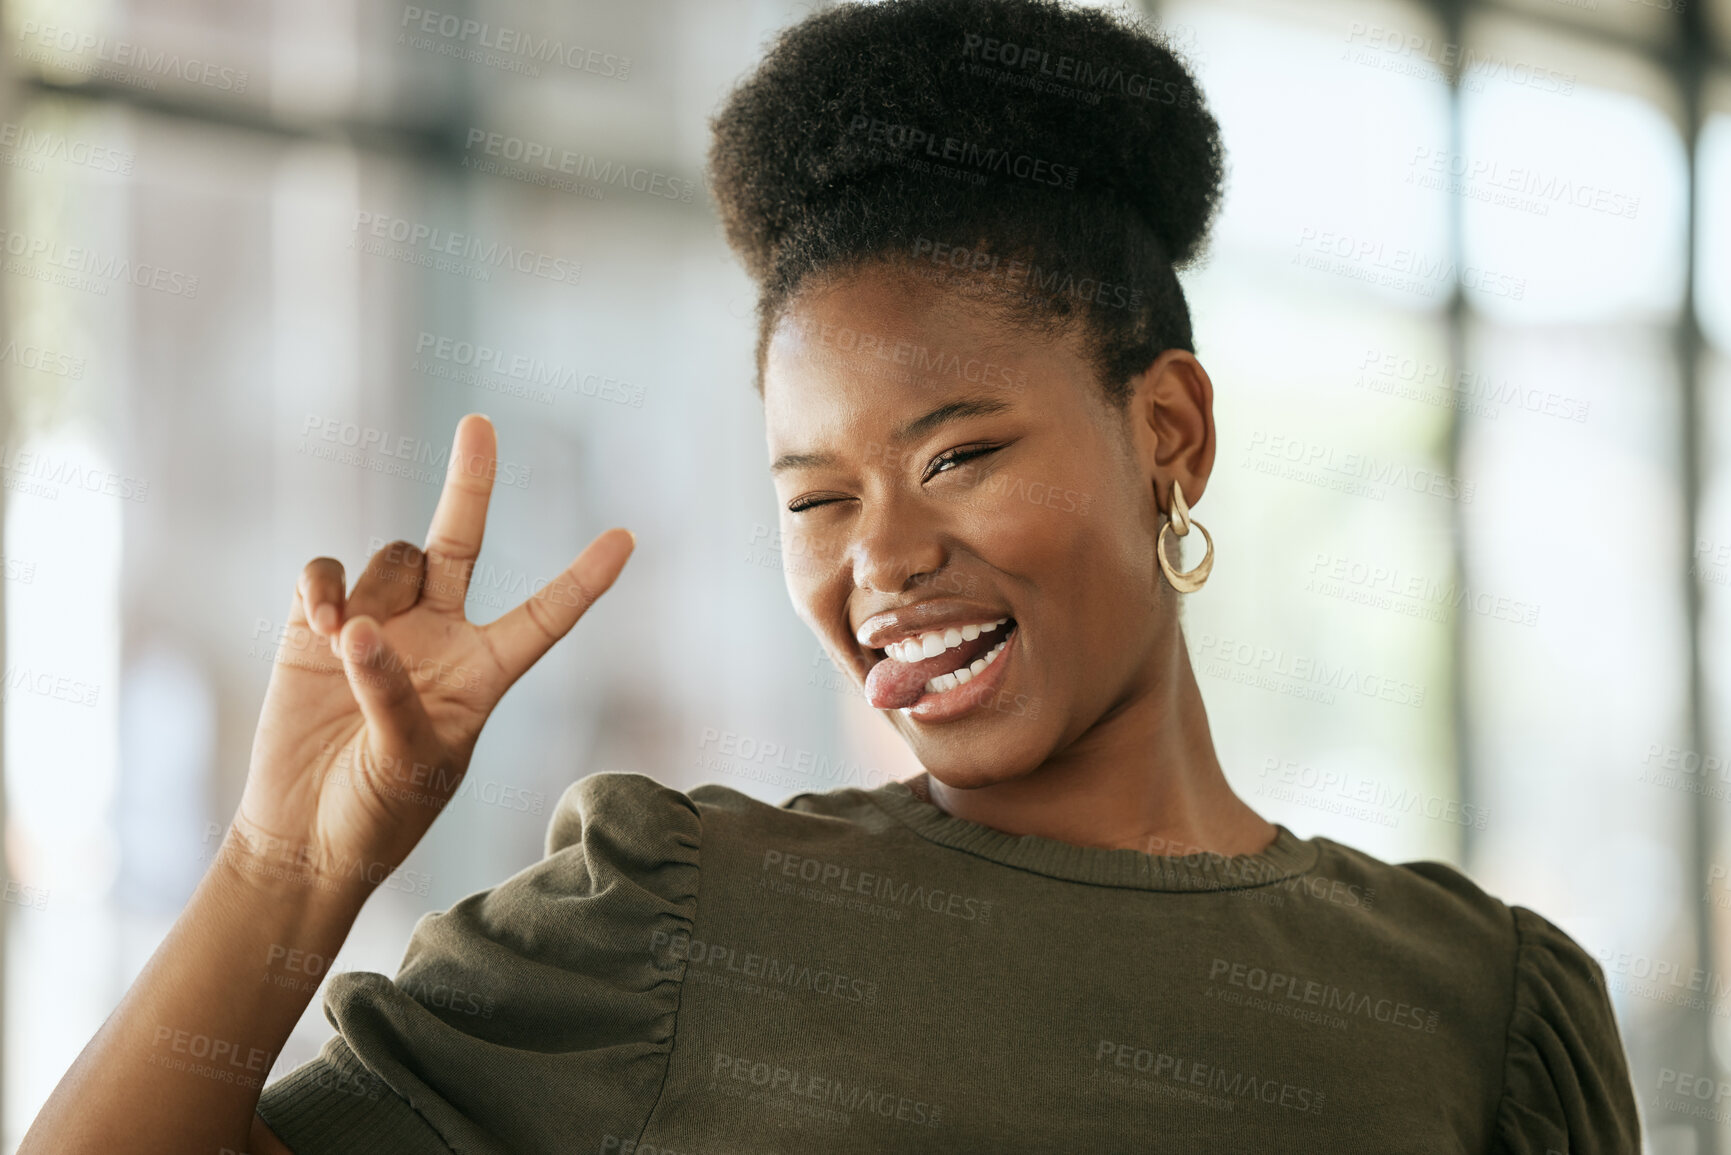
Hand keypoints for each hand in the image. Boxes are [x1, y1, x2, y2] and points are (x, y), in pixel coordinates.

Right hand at [225, 414, 632, 903]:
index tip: (627, 540)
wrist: (303, 837)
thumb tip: (360, 631)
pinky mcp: (318, 629)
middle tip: (479, 425)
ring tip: (344, 638)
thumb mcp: (407, 765)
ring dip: (370, 585)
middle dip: (470, 483)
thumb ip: (393, 697)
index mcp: (484, 674)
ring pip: (391, 559)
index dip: (584, 581)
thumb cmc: (376, 814)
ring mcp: (380, 625)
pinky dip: (322, 585)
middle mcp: (439, 637)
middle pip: (462, 542)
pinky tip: (319, 620)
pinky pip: (327, 574)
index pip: (544, 618)